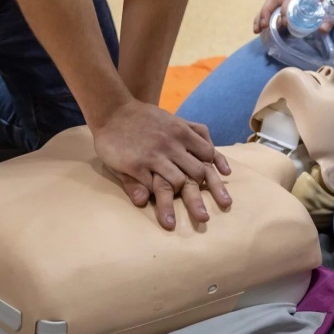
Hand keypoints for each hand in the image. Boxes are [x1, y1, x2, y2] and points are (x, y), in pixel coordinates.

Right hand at [92, 101, 232, 229]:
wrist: (114, 111)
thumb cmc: (146, 118)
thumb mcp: (174, 120)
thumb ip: (198, 134)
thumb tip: (219, 160)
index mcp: (182, 132)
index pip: (207, 155)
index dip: (213, 176)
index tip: (218, 194)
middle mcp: (171, 145)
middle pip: (196, 174)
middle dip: (201, 198)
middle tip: (204, 219)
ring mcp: (154, 155)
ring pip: (176, 183)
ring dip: (176, 204)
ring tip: (176, 223)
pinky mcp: (135, 164)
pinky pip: (150, 186)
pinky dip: (155, 198)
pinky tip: (155, 209)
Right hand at [252, 0, 333, 33]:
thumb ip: (329, 19)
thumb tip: (322, 30)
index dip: (286, 9)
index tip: (284, 22)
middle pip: (274, 0)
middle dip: (266, 12)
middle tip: (264, 26)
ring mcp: (287, 1)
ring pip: (270, 5)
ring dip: (261, 16)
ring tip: (257, 30)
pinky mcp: (285, 8)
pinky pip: (271, 11)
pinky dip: (263, 19)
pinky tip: (259, 30)